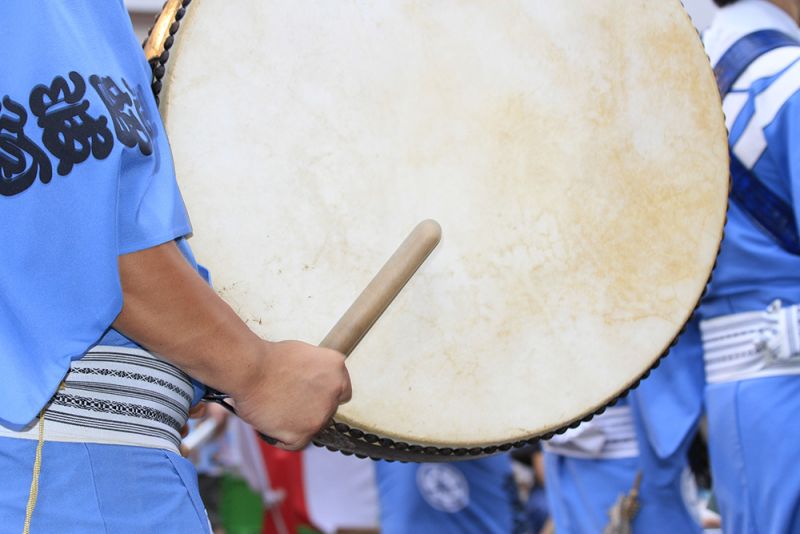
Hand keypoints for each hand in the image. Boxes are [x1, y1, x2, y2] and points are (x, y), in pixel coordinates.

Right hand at [231, 340, 351, 449]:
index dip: (325, 394)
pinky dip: (283, 437)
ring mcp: (320, 416)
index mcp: (336, 368)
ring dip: (297, 423)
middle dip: (312, 409)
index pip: (341, 391)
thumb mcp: (303, 354)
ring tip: (275, 411)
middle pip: (328, 411)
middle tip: (289, 404)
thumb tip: (310, 384)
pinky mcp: (303, 434)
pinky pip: (295, 443)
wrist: (250, 370)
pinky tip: (271, 424)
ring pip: (312, 427)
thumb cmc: (268, 358)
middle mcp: (334, 392)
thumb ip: (315, 372)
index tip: (311, 396)